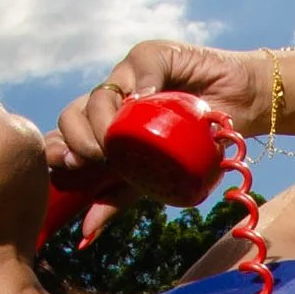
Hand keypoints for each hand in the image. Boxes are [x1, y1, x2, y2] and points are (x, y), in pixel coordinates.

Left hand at [50, 40, 270, 245]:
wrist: (237, 111)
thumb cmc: (195, 145)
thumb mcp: (153, 177)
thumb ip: (117, 199)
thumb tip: (85, 236)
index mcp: (101, 128)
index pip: (66, 135)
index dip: (57, 148)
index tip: (64, 166)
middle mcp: (110, 103)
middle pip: (73, 113)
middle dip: (76, 138)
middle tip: (93, 157)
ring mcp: (129, 78)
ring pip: (99, 94)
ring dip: (102, 119)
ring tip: (117, 137)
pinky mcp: (152, 57)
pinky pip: (138, 69)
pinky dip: (140, 83)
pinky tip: (146, 98)